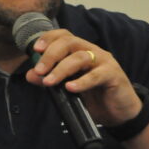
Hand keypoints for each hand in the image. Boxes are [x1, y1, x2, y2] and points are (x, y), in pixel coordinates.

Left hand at [24, 29, 140, 125]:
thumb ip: (50, 80)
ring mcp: (104, 61)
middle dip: (51, 55)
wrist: (118, 113)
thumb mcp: (67, 88)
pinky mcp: (114, 74)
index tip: (35, 49)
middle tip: (39, 70)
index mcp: (80, 51)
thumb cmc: (93, 97)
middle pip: (69, 42)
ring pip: (80, 57)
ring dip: (61, 69)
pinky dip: (82, 81)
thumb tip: (30, 75)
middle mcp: (92, 51)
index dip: (49, 38)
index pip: (63, 36)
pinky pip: (97, 75)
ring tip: (49, 82)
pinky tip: (70, 88)